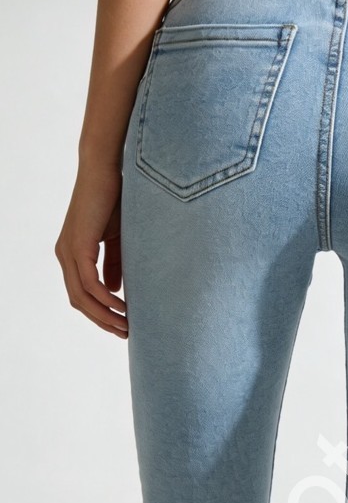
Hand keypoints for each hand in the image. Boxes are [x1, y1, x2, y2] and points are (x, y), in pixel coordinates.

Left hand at [55, 162, 127, 337]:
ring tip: (127, 325)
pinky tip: (122, 306)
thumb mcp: (118, 239)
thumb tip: (116, 290)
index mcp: (72, 254)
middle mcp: (65, 255)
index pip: (81, 294)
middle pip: (79, 301)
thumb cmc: (114, 199)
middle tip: (126, 333)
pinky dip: (105, 299)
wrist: (106, 170)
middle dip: (102, 320)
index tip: (122, 325)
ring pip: (82, 297)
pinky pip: (89, 283)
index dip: (100, 313)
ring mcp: (68, 251)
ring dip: (104, 315)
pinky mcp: (78, 246)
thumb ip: (115, 264)